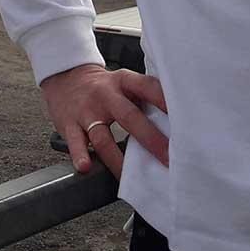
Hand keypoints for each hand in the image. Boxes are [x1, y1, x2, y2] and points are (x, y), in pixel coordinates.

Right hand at [41, 63, 168, 177]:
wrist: (64, 75)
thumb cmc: (103, 86)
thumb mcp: (125, 82)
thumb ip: (145, 98)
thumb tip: (177, 122)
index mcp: (123, 81)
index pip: (148, 88)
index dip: (165, 101)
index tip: (185, 119)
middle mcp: (105, 95)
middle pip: (129, 116)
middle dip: (150, 139)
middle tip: (168, 158)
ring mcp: (86, 111)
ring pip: (102, 136)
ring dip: (116, 158)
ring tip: (129, 175)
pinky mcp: (69, 124)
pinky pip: (74, 142)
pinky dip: (80, 155)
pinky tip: (85, 167)